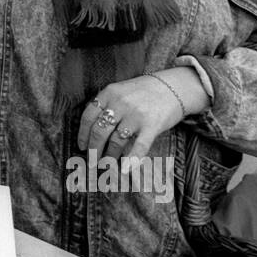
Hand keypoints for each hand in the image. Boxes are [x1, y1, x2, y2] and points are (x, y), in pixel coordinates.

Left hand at [78, 68, 205, 160]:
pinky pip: (139, 146)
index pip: (88, 117)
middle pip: (100, 131)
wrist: (174, 86)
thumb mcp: (120, 90)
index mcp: (109, 93)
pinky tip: (125, 170)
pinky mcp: (152, 125)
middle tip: (91, 162)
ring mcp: (136, 114)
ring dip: (110, 157)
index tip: (82, 147)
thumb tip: (91, 131)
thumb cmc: (144, 91)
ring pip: (116, 141)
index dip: (83, 134)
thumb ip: (106, 105)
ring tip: (107, 166)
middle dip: (94, 150)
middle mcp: (120, 103)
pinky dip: (131, 160)